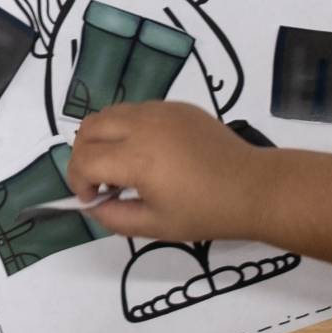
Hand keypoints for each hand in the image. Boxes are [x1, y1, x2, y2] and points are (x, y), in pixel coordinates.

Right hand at [65, 102, 275, 244]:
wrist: (253, 188)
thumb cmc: (206, 212)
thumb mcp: (156, 226)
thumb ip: (114, 217)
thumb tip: (93, 205)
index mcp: (136, 158)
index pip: (84, 160)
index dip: (78, 182)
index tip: (93, 199)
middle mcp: (142, 125)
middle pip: (88, 128)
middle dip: (84, 156)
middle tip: (100, 182)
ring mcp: (160, 110)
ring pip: (110, 113)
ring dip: (103, 138)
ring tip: (121, 166)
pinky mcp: (176, 106)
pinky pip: (136, 109)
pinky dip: (127, 128)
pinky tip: (148, 153)